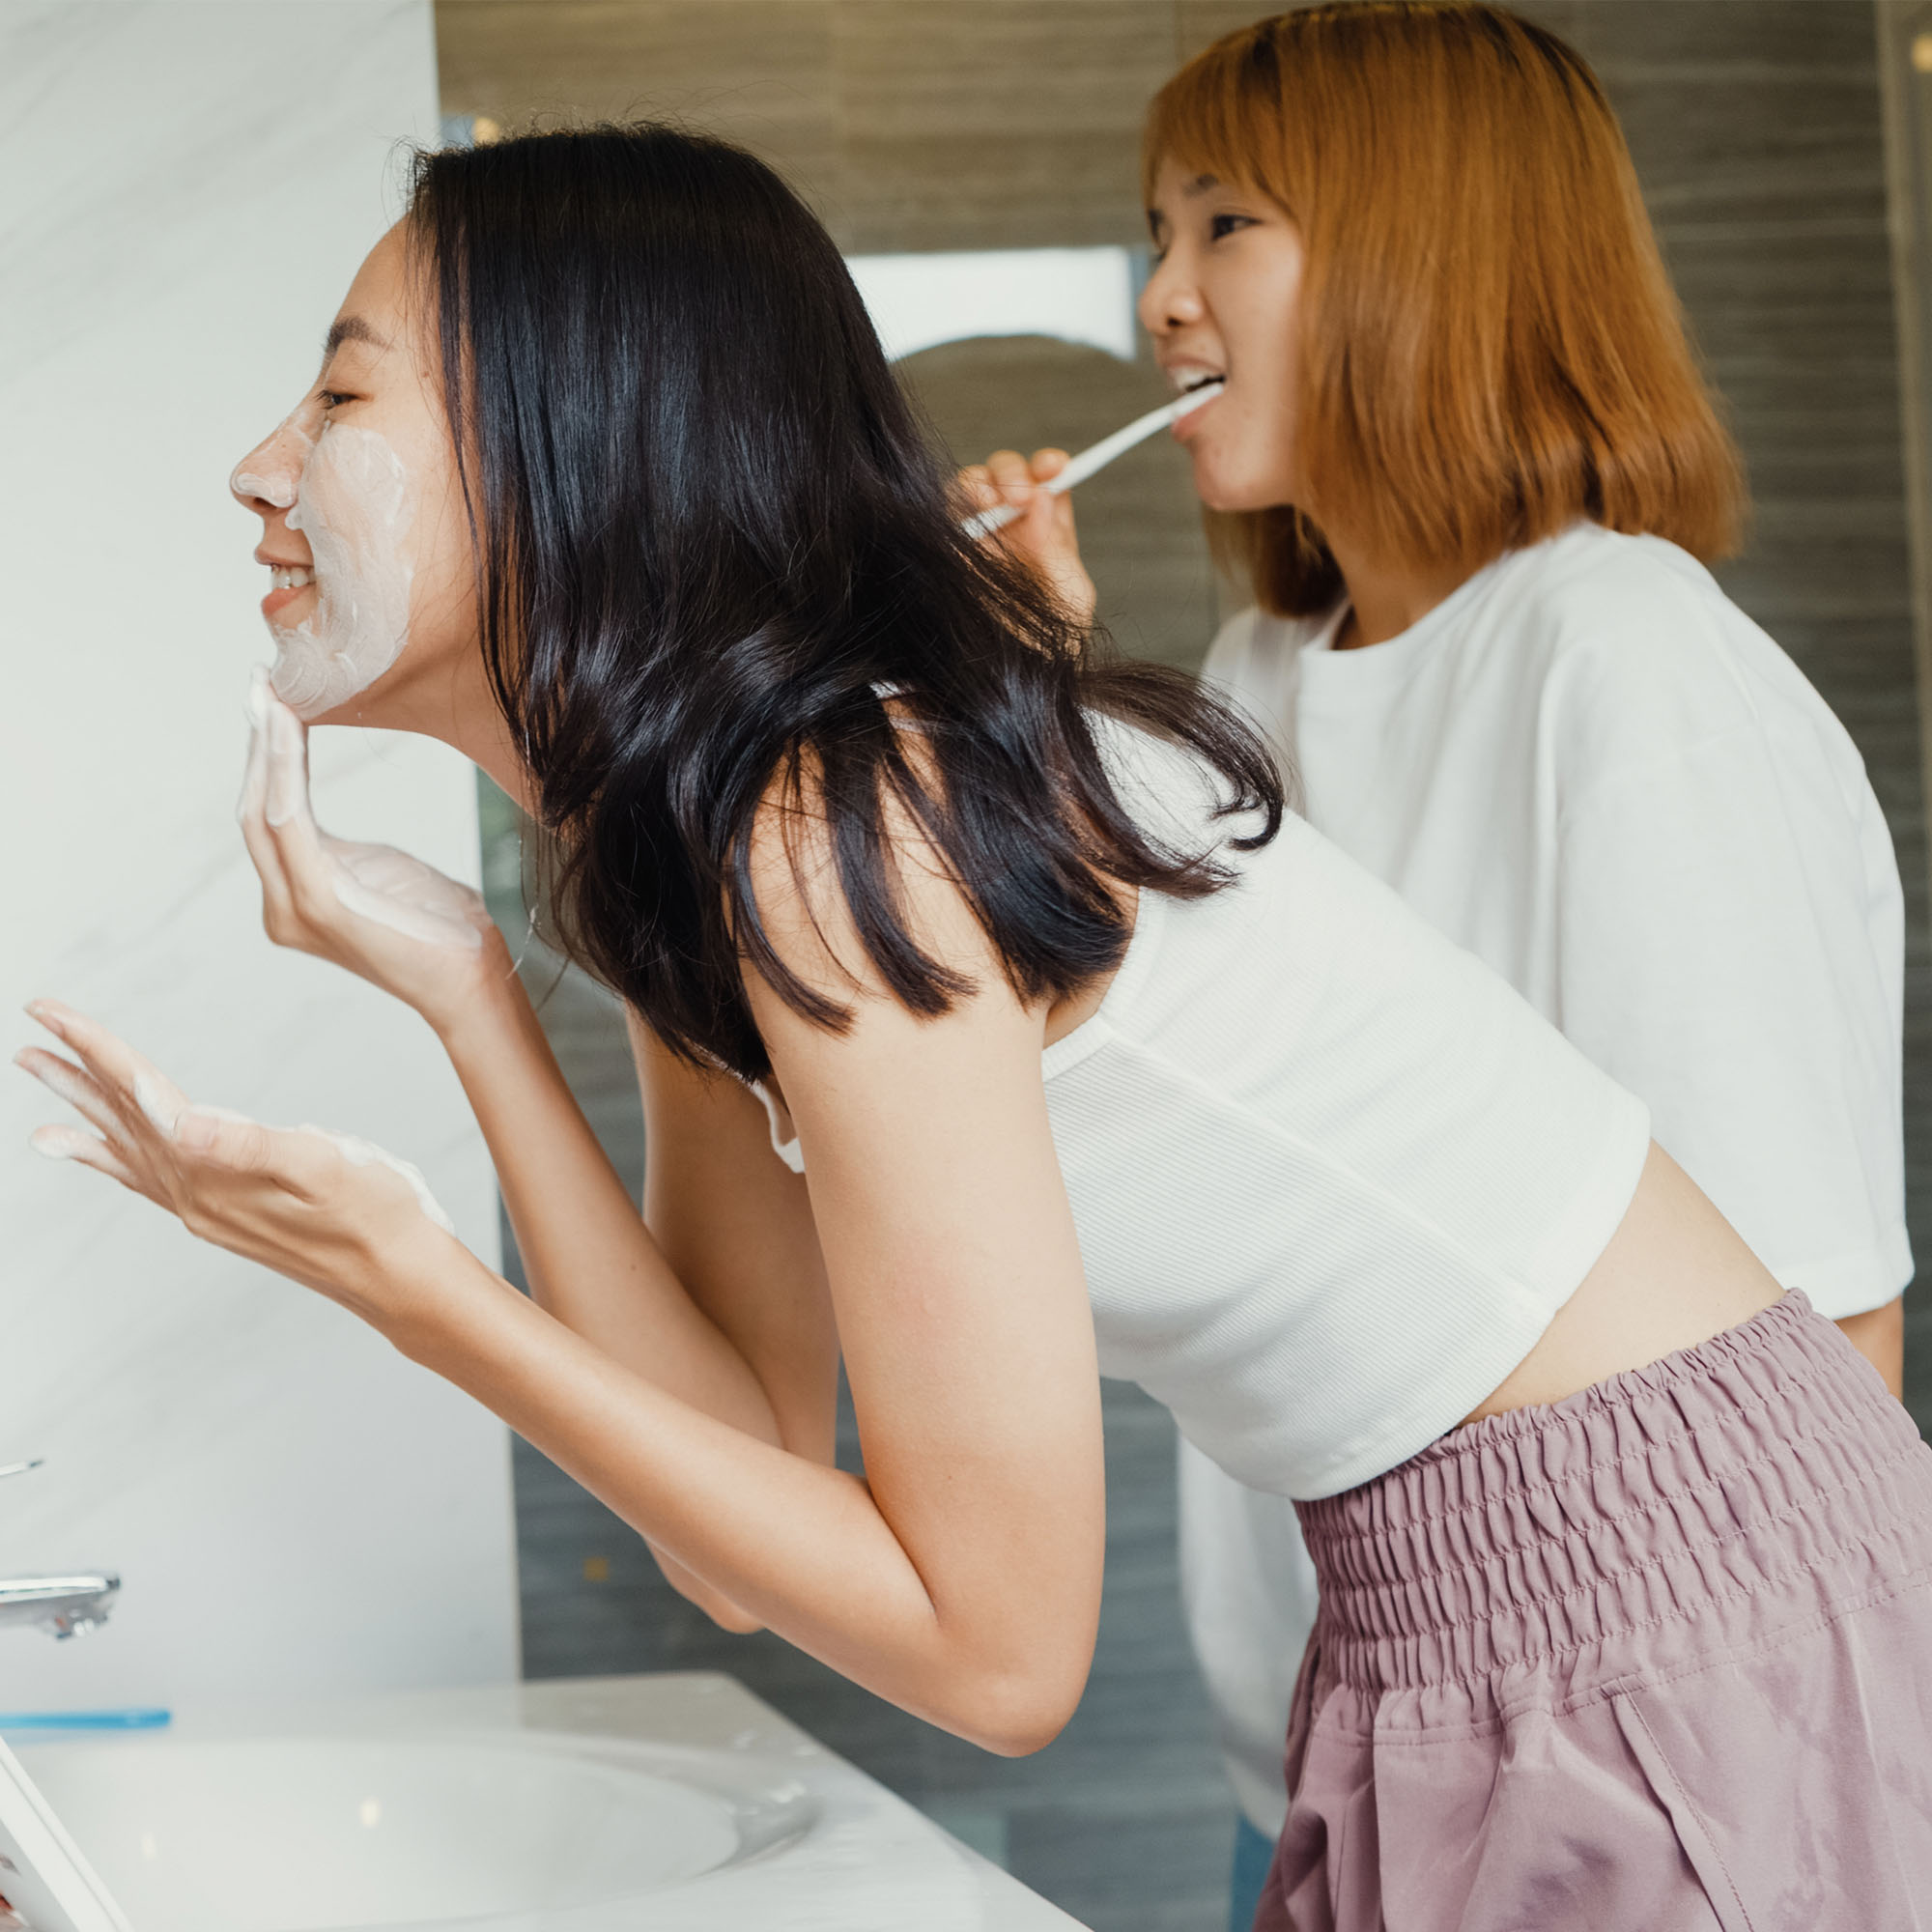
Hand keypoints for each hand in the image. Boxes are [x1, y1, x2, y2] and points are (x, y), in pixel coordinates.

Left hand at [16, 1000, 459, 1324]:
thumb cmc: (379, 1214)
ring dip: (85, 1115)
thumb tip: (182, 1123)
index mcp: (215, 1173)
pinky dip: (114, 1160)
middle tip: (29, 1041)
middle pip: (122, 1123)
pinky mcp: (224, 1215)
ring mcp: (207, 1209)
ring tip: (42, 1088)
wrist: (402, 1276)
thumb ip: (248, 1143)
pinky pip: (148, 1181)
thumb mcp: (324, 1166)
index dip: (97, 1051)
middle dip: (74, 1076)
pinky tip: (100, 1152)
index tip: (52, 1014)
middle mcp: (197, 1195)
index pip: (144, 1097)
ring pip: (127, 1151)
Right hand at [239, 668, 504, 1034]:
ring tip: (273, 694)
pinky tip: (289, 729)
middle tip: (262, 682)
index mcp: (295, 895)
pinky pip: (291, 822)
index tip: (270, 702)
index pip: (268, 815)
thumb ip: (340, 848)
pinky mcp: (319, 903)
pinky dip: (286, 770)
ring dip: (267, 747)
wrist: (470, 979)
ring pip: (264, 810)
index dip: (264, 758)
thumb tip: (313, 809)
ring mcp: (294, 909)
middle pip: (253, 808)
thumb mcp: (381, 872)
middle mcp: (281, 906)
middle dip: (256, 743)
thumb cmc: (438, 926)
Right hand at [957, 448, 1097, 627]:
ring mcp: (977, 536)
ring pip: (968, 487)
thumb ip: (1056, 547)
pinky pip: (942, 520)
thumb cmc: (1055, 638)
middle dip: (1011, 472)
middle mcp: (1011, 525)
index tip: (1053, 467)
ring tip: (990, 505)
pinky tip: (968, 525)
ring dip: (979, 484)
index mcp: (1047, 527)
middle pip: (1003, 473)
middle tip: (1019, 496)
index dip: (1047, 464)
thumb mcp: (1071, 593)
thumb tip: (1040, 497)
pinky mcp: (950, 553)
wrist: (1024, 675)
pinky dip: (952, 512)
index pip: (1045, 478)